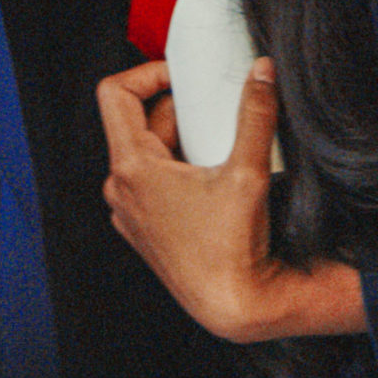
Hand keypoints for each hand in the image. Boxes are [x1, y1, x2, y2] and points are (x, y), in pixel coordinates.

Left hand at [97, 59, 365, 342]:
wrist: (231, 305)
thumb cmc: (231, 248)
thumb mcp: (248, 171)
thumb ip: (255, 114)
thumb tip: (262, 73)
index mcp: (131, 168)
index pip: (115, 93)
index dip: (148, 72)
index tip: (182, 75)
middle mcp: (120, 189)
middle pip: (139, 122)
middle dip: (179, 109)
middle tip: (215, 109)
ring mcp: (129, 212)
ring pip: (147, 152)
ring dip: (179, 138)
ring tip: (217, 144)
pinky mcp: (143, 228)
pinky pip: (151, 181)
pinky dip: (176, 167)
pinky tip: (210, 177)